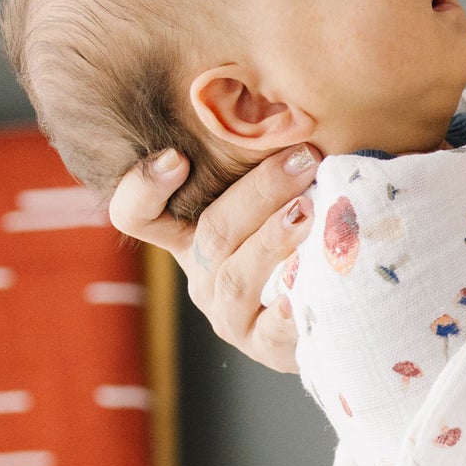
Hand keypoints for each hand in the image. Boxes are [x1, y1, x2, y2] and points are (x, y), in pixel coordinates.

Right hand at [106, 144, 321, 372]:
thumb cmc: (300, 239)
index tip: (177, 157)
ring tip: (310, 213)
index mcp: (190, 236)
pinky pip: (273, 332)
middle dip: (259, 191)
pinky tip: (304, 296)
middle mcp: (201, 274)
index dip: (144, 188)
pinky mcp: (265, 347)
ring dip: (274, 239)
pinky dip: (288, 313)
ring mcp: (229, 315)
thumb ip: (273, 166)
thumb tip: (301, 118)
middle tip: (303, 159)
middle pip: (211, 233)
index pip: (137, 215)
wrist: (328, 314)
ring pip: (237, 275)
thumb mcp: (276, 201)